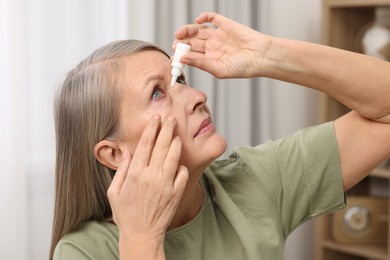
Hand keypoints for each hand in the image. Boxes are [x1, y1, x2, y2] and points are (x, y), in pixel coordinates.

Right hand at [107, 115, 187, 247]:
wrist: (142, 234)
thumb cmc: (125, 214)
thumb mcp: (114, 192)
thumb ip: (121, 170)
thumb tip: (127, 152)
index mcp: (135, 174)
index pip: (145, 144)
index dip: (151, 128)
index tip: (156, 118)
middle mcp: (151, 176)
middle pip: (161, 145)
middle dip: (166, 128)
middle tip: (171, 117)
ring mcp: (166, 184)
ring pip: (174, 156)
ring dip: (175, 143)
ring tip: (176, 134)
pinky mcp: (176, 192)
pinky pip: (182, 173)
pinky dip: (181, 165)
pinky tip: (177, 162)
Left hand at [174, 12, 272, 78]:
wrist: (261, 56)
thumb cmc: (244, 67)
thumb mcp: (219, 69)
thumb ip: (200, 63)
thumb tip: (183, 58)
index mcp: (209, 60)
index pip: (191, 56)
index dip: (181, 55)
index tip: (174, 57)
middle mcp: (212, 47)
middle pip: (191, 43)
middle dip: (182, 43)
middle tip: (176, 45)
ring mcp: (217, 35)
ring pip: (197, 30)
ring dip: (187, 30)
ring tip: (180, 34)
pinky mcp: (225, 24)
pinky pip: (210, 18)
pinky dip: (202, 17)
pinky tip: (197, 22)